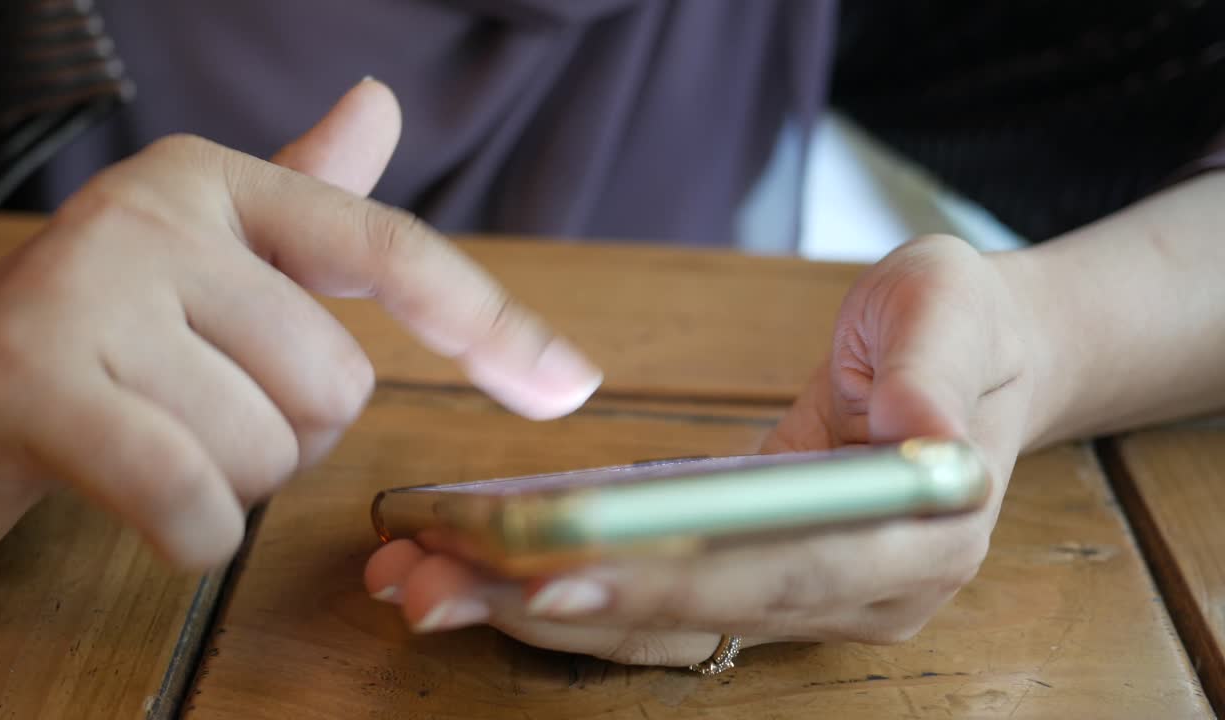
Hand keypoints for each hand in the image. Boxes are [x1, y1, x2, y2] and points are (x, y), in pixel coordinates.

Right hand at [0, 79, 601, 569]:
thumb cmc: (97, 335)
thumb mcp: (203, 259)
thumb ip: (302, 195)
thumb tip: (380, 102)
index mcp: (215, 184)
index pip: (387, 249)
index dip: (488, 322)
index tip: (567, 383)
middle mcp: (153, 217)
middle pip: (335, 386)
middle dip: (285, 434)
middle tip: (198, 410)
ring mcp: (87, 294)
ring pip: (268, 452)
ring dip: (229, 481)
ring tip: (152, 438)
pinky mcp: (33, 387)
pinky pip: (193, 504)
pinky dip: (185, 534)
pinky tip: (134, 498)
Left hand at [363, 234, 1038, 665]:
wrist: (975, 363)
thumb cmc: (961, 326)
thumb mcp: (954, 311)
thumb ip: (935, 369)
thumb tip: (922, 427)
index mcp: (920, 532)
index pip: (778, 569)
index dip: (668, 578)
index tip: (553, 576)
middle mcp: (866, 592)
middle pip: (698, 612)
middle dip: (562, 605)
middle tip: (434, 591)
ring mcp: (813, 599)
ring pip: (664, 624)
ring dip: (539, 611)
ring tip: (424, 586)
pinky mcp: (764, 584)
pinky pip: (659, 604)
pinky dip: (570, 593)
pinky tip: (482, 573)